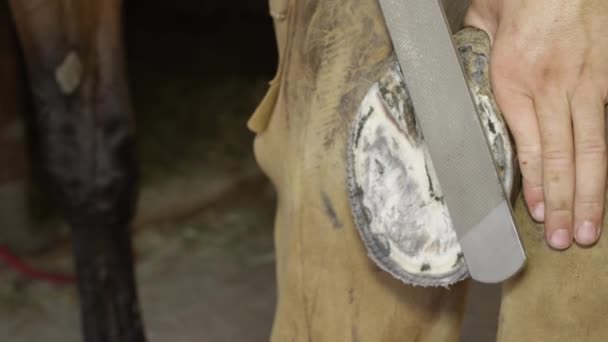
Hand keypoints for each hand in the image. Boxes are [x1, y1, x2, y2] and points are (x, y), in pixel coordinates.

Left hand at [465, 0, 607, 248]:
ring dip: (592, 192)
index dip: (537, 185)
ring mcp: (587, 82)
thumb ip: (471, 52)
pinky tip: (604, 186)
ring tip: (592, 229)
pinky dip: (605, 159)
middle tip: (568, 240)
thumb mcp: (483, 20)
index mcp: (516, 80)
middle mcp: (553, 88)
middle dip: (566, 204)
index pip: (530, 145)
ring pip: (593, 148)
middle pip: (564, 157)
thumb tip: (456, 68)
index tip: (539, 215)